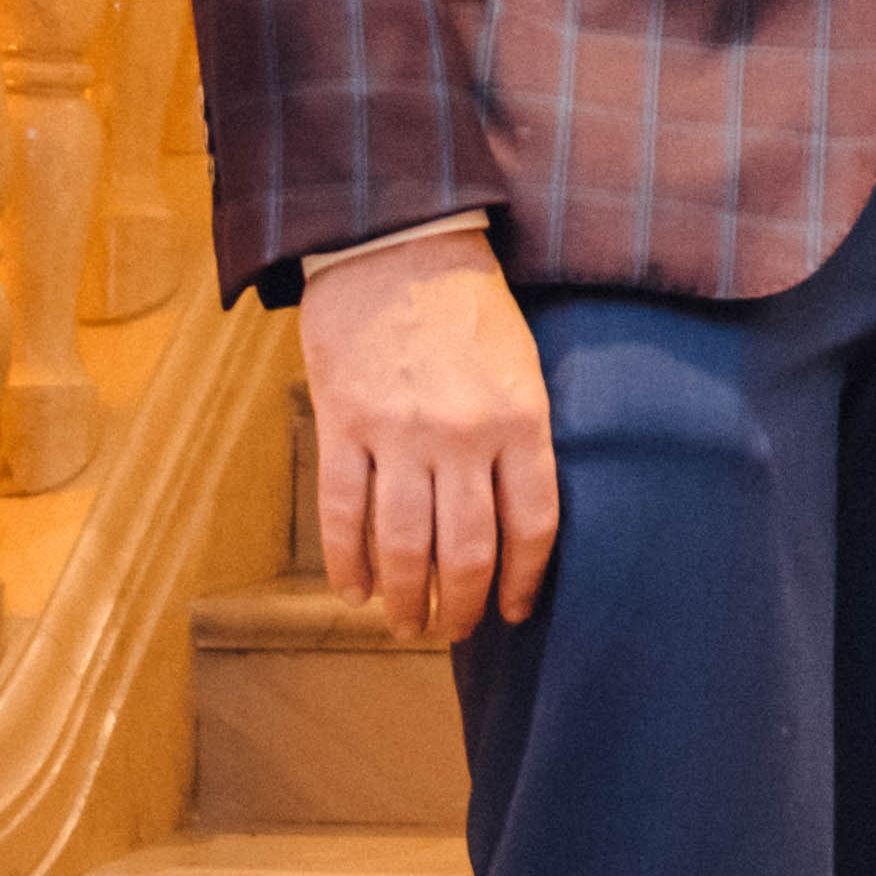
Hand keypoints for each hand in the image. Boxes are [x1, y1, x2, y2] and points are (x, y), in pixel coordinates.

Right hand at [300, 239, 556, 647]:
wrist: (394, 243)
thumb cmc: (467, 306)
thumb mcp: (520, 366)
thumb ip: (520, 438)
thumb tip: (514, 521)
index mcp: (518, 419)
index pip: (531, 526)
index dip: (523, 580)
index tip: (514, 611)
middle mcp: (462, 434)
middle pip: (466, 550)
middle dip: (462, 606)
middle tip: (454, 632)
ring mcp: (398, 432)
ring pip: (403, 544)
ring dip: (406, 598)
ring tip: (408, 625)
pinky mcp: (343, 423)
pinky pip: (344, 513)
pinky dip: (348, 562)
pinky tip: (357, 590)